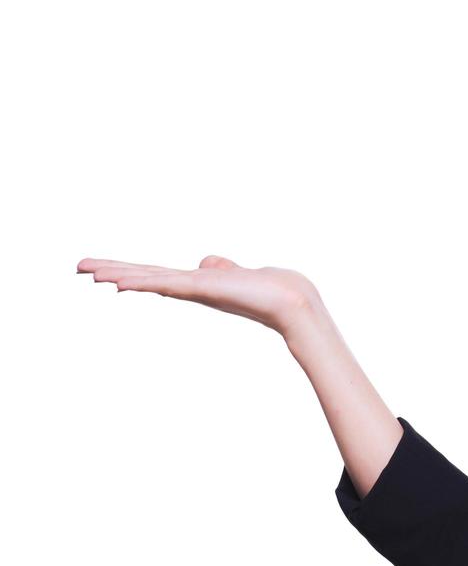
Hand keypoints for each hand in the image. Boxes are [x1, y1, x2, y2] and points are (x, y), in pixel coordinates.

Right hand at [77, 254, 322, 338]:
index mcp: (195, 284)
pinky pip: (168, 284)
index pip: (154, 274)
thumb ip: (219, 268)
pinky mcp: (204, 289)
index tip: (99, 269)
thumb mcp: (237, 273)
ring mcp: (196, 289)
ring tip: (90, 272)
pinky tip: (122, 283)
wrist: (291, 303)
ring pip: (149, 279)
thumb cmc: (269, 290)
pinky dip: (144, 283)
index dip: (127, 270)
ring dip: (119, 275)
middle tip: (78, 267)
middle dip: (111, 271)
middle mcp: (191, 288)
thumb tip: (207, 263)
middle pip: (144, 276)